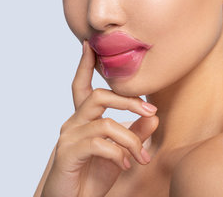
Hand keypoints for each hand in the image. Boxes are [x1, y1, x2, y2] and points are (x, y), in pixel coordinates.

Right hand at [41, 40, 158, 196]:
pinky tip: (125, 166)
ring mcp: (68, 138)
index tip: (89, 45)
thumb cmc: (92, 177)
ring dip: (131, 139)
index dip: (85, 65)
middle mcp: (72, 123)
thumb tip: (154, 117)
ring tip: (142, 158)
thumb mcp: (120, 153)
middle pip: (99, 96)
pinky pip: (99, 144)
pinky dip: (118, 154)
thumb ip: (135, 134)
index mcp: (82, 119)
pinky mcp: (67, 154)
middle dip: (128, 100)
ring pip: (106, 123)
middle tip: (152, 111)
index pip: (81, 86)